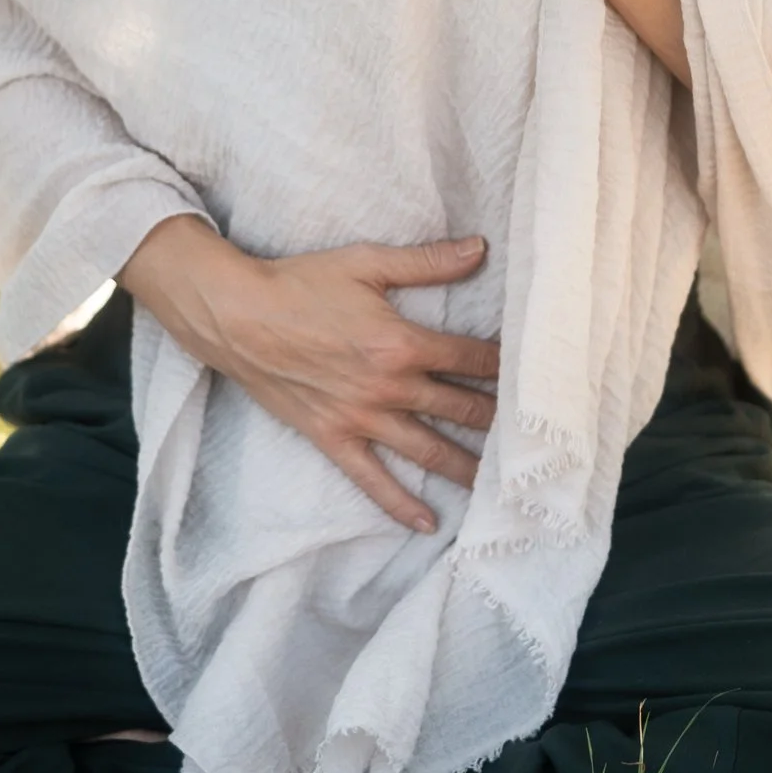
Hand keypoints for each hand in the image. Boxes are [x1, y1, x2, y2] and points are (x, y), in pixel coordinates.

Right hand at [119, 217, 499, 532]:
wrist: (237, 316)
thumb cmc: (300, 284)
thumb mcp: (366, 263)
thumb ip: (426, 262)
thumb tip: (479, 249)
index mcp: (401, 343)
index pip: (470, 358)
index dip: (503, 365)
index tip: (533, 375)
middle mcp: (388, 388)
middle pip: (459, 408)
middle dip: (499, 419)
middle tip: (533, 436)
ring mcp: (361, 418)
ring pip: (428, 451)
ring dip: (467, 468)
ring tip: (502, 486)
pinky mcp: (332, 438)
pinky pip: (372, 480)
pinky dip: (400, 505)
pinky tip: (428, 523)